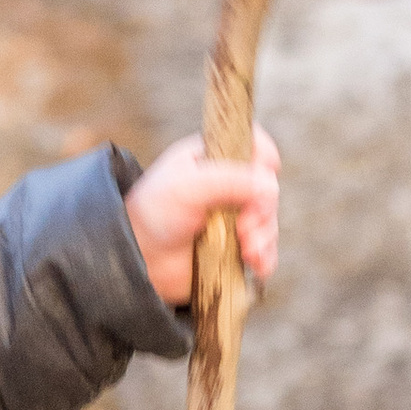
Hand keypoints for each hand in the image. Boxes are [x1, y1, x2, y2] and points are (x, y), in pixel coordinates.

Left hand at [125, 128, 280, 308]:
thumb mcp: (187, 186)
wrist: (139, 257)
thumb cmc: (155, 212)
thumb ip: (229, 179)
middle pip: (267, 187)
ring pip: (268, 221)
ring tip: (247, 250)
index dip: (264, 155)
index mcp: (213, 158)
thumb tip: (271, 186)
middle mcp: (228, 185)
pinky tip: (256, 265)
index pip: (252, 144)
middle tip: (244, 227)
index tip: (268, 170)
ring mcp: (233, 217)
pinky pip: (264, 251)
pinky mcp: (235, 247)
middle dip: (263, 209)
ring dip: (265, 235)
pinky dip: (265, 258)